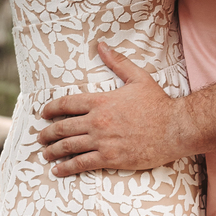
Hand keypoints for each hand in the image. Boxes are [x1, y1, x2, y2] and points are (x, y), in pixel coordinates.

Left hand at [38, 42, 193, 175]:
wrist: (176, 127)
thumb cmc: (158, 103)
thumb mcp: (139, 78)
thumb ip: (118, 62)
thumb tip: (101, 46)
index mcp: (102, 101)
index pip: (66, 103)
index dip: (50, 108)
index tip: (43, 113)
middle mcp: (97, 121)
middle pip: (62, 128)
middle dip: (46, 133)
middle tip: (40, 138)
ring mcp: (102, 141)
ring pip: (68, 147)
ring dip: (52, 151)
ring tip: (46, 154)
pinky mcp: (109, 157)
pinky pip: (80, 163)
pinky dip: (66, 167)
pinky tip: (58, 170)